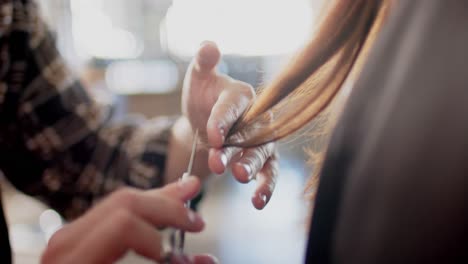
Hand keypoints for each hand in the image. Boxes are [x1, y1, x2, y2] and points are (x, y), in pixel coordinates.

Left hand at [41, 177, 217, 263]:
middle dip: (168, 208)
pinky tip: (162, 208)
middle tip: (197, 221)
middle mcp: (68, 240)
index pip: (124, 224)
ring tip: (185, 202)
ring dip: (160, 203)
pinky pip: (115, 211)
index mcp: (76, 259)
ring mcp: (70, 235)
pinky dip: (145, 210)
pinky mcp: (76, 236)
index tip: (181, 255)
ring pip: (121, 200)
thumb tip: (207, 261)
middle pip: (125, 202)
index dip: (158, 238)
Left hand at [182, 41, 278, 209]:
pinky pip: (269, 173)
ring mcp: (263, 139)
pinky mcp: (264, 158)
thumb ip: (204, 62)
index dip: (223, 120)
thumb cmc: (203, 98)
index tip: (211, 134)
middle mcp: (259, 116)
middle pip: (249, 133)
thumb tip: (208, 45)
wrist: (206, 122)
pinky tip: (257, 202)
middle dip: (235, 149)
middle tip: (218, 162)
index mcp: (242, 94)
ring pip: (262, 153)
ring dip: (251, 166)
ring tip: (239, 177)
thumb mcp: (198, 79)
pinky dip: (266, 187)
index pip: (234, 106)